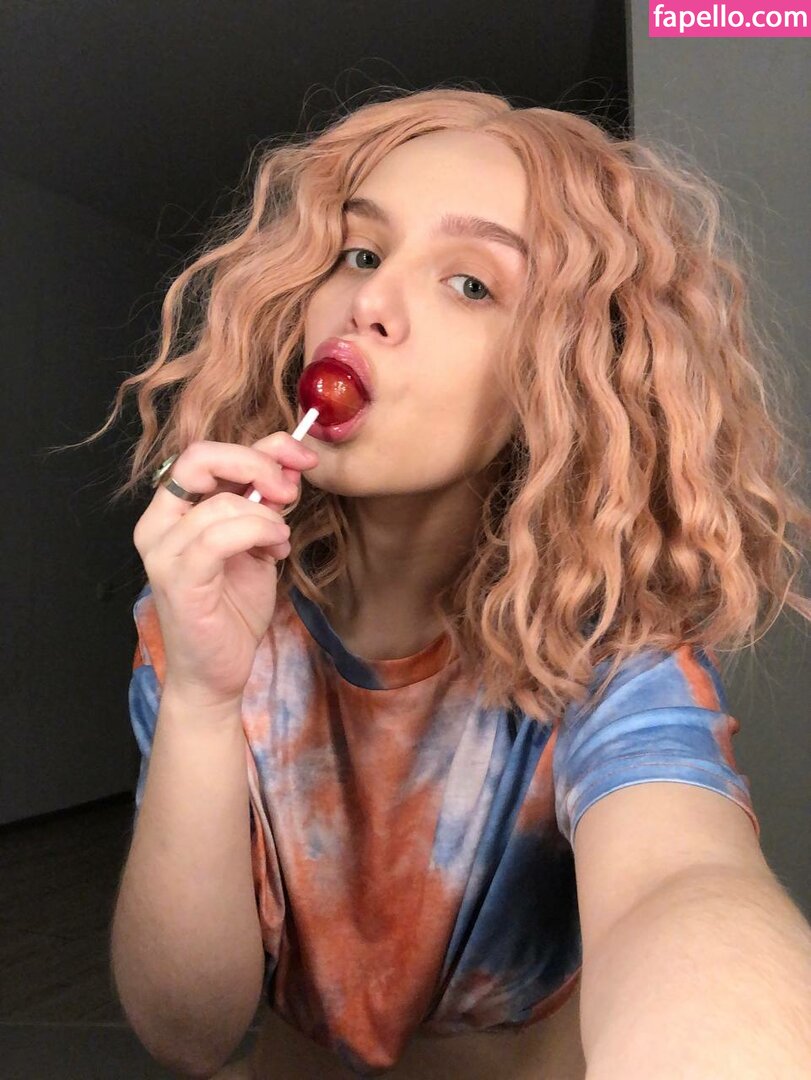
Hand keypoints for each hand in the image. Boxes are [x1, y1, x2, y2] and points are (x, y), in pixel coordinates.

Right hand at [133, 432, 318, 709]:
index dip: (260, 446)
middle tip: (290, 489)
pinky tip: (273, 548)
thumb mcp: (256, 543)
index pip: (205, 452)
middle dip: (257, 465)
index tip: (302, 457)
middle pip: (200, 458)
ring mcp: (162, 551)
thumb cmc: (233, 611)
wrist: (218, 672)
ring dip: (266, 515)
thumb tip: (291, 464)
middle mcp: (157, 524)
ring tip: (279, 540)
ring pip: (220, 502)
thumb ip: (264, 503)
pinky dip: (257, 532)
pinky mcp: (177, 579)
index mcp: (173, 510)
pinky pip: (219, 536)